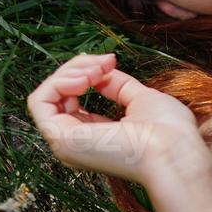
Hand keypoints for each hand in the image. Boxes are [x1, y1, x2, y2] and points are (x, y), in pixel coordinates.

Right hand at [25, 53, 210, 188]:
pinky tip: (84, 79)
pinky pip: (39, 101)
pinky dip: (58, 82)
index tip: (110, 62)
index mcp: (96, 136)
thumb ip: (117, 86)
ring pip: (46, 95)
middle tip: (104, 63)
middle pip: (58, 95)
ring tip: (96, 71)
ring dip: (69, 72)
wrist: (173, 150)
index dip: (86, 72)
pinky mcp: (59, 138)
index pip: (73, 100)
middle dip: (77, 67)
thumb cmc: (168, 131)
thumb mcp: (140, 99)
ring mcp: (65, 142)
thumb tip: (100, 69)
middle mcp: (77, 142)